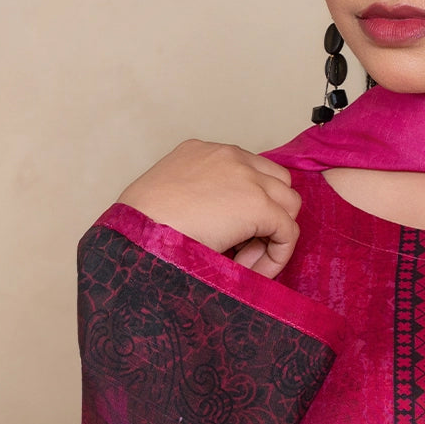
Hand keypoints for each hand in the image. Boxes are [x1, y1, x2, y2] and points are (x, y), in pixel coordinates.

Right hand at [118, 139, 301, 278]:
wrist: (135, 237)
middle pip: (276, 183)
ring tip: (246, 260)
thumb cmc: (141, 229)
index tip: (231, 237)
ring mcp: (246, 177)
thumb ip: (202, 202)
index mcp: (204, 152)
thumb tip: (228, 229)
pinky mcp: (258, 204)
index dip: (249, 208)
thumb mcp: (169, 199)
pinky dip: (278, 255)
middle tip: (242, 249)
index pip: (249, 173)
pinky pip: (288, 231)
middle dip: (268, 216)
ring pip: (289, 204)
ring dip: (274, 234)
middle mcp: (229, 156)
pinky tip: (255, 271)